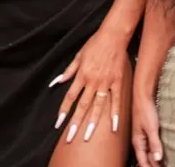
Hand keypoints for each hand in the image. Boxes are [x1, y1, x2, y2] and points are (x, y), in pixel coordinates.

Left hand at [50, 28, 127, 142]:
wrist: (113, 36)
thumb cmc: (94, 45)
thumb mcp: (78, 56)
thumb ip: (68, 71)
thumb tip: (57, 82)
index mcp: (81, 75)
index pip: (70, 97)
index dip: (63, 111)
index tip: (58, 123)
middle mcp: (92, 81)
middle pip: (82, 106)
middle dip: (75, 123)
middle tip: (70, 138)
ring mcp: (106, 83)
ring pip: (97, 106)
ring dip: (92, 123)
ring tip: (87, 137)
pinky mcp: (118, 82)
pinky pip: (116, 100)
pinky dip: (115, 114)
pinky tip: (113, 127)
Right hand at [130, 91, 163, 166]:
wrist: (142, 96)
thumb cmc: (144, 110)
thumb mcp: (151, 128)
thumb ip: (154, 143)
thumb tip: (157, 158)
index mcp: (138, 142)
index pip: (143, 161)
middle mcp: (139, 141)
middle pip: (145, 159)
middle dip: (152, 165)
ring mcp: (142, 137)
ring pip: (147, 153)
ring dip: (154, 160)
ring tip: (162, 164)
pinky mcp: (147, 132)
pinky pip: (150, 147)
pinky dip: (154, 152)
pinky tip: (160, 154)